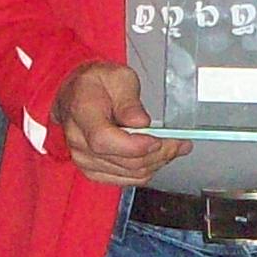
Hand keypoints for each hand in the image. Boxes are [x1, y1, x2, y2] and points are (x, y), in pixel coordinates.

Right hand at [56, 61, 190, 186]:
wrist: (77, 96)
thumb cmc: (97, 84)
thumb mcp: (118, 77)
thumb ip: (129, 100)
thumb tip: (140, 122)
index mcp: (81, 111)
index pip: (103, 139)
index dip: (133, 145)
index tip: (157, 139)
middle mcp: (78, 140)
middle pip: (122, 160)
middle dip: (158, 152)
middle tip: (180, 140)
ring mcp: (84, 159)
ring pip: (129, 172)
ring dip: (157, 162)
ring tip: (175, 146)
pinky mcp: (93, 171)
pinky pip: (126, 179)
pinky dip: (147, 170)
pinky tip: (159, 156)